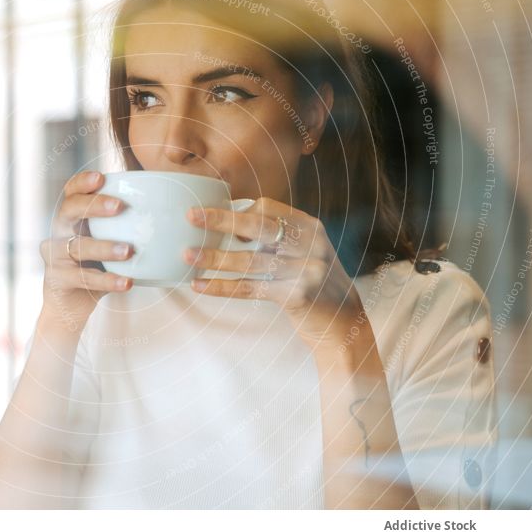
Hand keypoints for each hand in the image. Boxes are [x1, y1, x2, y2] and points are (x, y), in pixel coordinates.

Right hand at [39, 170, 134, 330]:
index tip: (102, 177)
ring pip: (78, 247)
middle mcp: (59, 232)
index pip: (71, 192)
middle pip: (69, 210)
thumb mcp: (107, 243)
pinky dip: (107, 280)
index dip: (83, 182)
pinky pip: (84, 279)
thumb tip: (173, 217)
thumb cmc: (96, 267)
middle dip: (94, 205)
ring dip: (104, 247)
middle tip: (119, 206)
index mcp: (71, 218)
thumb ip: (126, 229)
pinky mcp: (57, 280)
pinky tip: (127, 282)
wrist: (71, 305)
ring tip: (129, 251)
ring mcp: (54, 256)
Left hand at [184, 197, 364, 352]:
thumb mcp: (304, 252)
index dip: (237, 211)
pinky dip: (221, 287)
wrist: (344, 323)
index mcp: (309, 227)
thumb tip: (228, 229)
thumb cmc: (314, 284)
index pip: (268, 208)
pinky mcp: (296, 295)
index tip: (209, 214)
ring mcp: (305, 269)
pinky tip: (199, 285)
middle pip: (258, 227)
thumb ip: (276, 239)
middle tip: (192, 217)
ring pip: (249, 261)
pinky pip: (249, 288)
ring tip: (187, 256)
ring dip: (214, 258)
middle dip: (221, 221)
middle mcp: (310, 244)